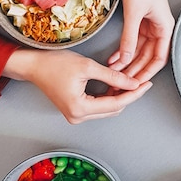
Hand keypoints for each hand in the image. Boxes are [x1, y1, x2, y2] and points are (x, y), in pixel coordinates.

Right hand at [2, 49, 151, 123]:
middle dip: (129, 96)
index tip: (147, 85)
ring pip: (107, 109)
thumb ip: (112, 76)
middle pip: (113, 109)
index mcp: (80, 108)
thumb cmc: (54, 63)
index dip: (134, 94)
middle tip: (142, 81)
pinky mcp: (74, 110)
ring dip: (119, 96)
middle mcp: (78, 117)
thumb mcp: (87, 66)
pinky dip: (108, 97)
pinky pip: (98, 106)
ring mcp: (75, 116)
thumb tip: (132, 83)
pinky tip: (116, 86)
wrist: (33, 66)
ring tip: (131, 81)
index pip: (116, 104)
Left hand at [108, 0, 174, 81]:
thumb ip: (130, 37)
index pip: (159, 58)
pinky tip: (113, 58)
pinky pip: (132, 39)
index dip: (147, 73)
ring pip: (139, 50)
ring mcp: (149, 24)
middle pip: (148, 57)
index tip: (135, 84)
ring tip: (114, 74)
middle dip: (135, 70)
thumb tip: (126, 59)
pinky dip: (123, 49)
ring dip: (127, 61)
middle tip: (120, 84)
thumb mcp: (134, 12)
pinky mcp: (139, 18)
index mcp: (165, 27)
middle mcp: (159, 28)